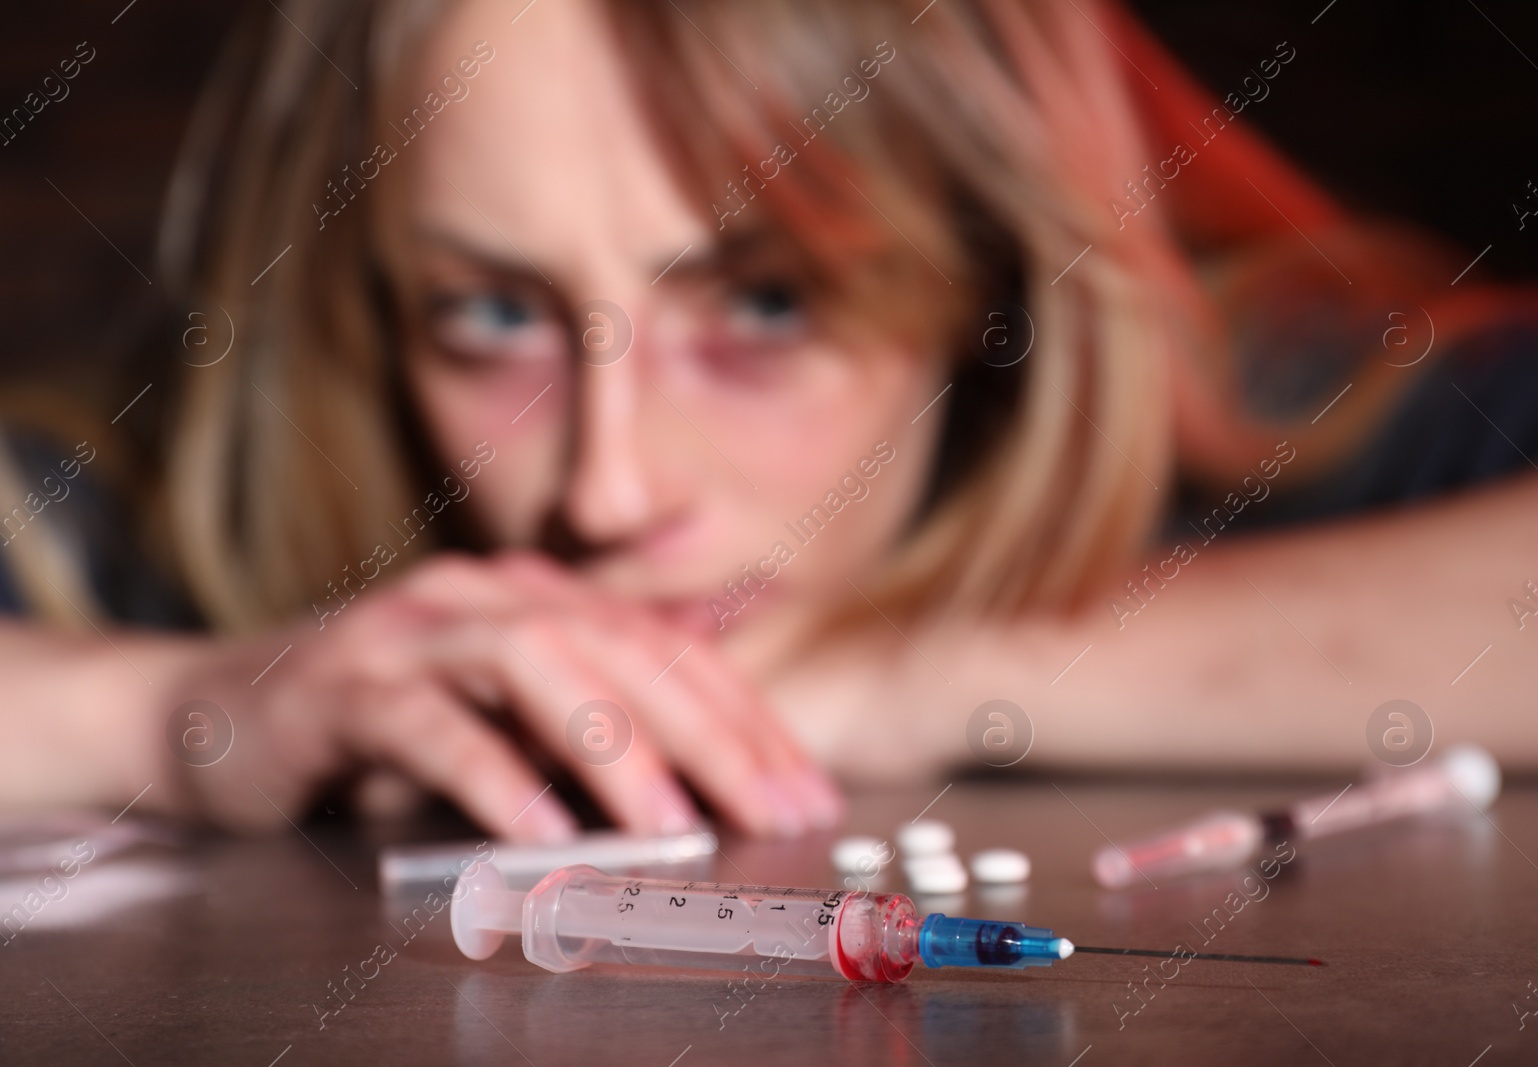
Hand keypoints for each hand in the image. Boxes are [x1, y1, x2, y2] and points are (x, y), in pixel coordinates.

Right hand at [154, 553, 841, 840]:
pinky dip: (494, 777)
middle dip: (711, 733)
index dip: (744, 717)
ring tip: (673, 824)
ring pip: (538, 668)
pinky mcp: (346, 686)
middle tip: (774, 809)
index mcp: (538, 601)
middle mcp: (486, 598)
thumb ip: (587, 731)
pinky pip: (433, 727)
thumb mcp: (503, 726)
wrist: (215, 716)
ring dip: (615, 749)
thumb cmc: (379, 729)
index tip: (803, 789)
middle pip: (622, 650)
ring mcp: (413, 632)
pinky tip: (542, 832)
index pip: (666, 651)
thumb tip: (709, 773)